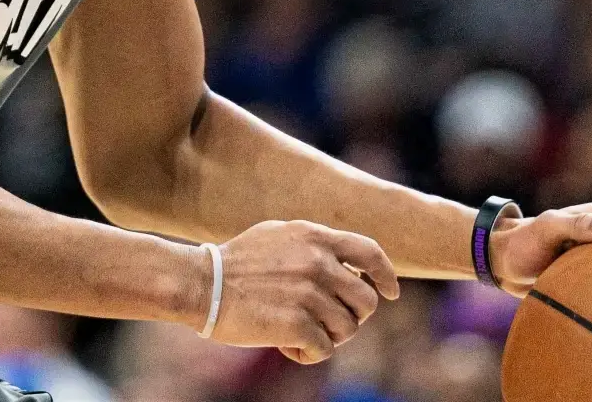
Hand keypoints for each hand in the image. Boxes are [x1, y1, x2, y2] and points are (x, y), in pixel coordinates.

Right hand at [202, 220, 401, 363]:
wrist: (200, 284)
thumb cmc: (236, 264)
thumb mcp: (279, 237)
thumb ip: (314, 245)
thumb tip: (349, 263)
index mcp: (314, 237)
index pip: (370, 253)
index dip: (386, 276)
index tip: (390, 294)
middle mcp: (317, 262)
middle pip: (366, 301)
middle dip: (352, 317)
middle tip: (327, 323)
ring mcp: (309, 293)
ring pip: (347, 329)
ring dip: (328, 337)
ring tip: (299, 332)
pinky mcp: (297, 323)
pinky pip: (324, 350)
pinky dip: (308, 354)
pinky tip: (285, 346)